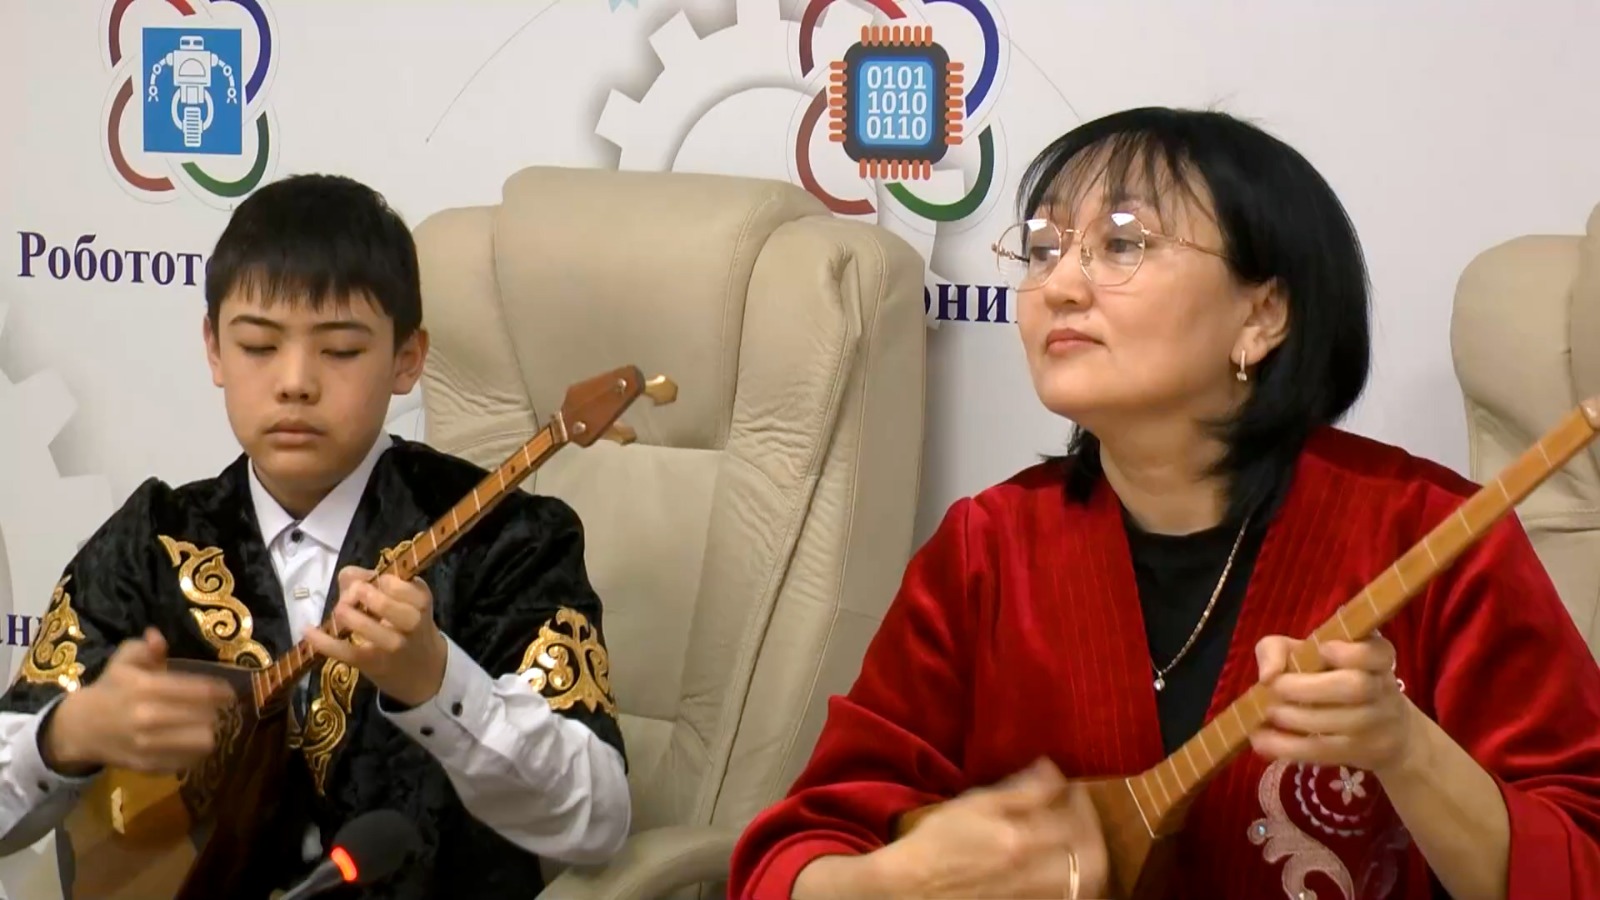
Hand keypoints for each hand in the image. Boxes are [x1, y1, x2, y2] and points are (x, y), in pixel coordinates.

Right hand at [43, 628, 235, 774]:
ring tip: (204, 725)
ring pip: (202, 742)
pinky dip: (194, 753)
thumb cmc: (111, 689)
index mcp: (144, 688)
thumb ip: (144, 648)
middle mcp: (147, 718)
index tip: (229, 692)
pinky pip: (187, 762)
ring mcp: (147, 745)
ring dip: (208, 732)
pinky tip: (188, 742)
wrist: (80, 728)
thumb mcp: (123, 661)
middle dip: (215, 711)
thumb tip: (157, 637)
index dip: (221, 691)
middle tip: (215, 708)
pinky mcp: (148, 766)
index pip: (199, 691)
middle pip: (206, 717)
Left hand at [304, 566, 447, 707]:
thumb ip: (372, 579)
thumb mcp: (404, 599)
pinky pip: (345, 651)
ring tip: (340, 612)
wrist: (424, 671)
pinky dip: (322, 641)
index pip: (393, 581)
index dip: (375, 578)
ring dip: (345, 614)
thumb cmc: (407, 626)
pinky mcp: (373, 664)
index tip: (373, 583)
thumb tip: (348, 576)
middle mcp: (412, 622)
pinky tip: (308, 630)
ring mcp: (393, 645)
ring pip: (365, 625)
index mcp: (421, 599)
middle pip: (381, 601)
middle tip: (352, 597)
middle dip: (358, 593)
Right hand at [872, 758, 1108, 898]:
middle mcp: (1033, 872)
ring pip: (1083, 882)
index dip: (1080, 798)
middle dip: (1096, 835)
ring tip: (1079, 844)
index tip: (1073, 786)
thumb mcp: (974, 804)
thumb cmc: (937, 841)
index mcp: (1019, 839)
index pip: (1072, 817)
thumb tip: (1051, 768)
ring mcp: (1031, 894)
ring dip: (1089, 860)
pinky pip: (1062, 896)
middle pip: (1092, 858)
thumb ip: (1018, 789)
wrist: (913, 887)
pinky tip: (1061, 868)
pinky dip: (1071, 882)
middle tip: (1085, 818)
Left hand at [1250, 634, 1421, 776]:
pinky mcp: (1360, 753)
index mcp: (1375, 656)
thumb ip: (1278, 649)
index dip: (1351, 652)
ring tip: (1269, 712)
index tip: (1322, 650)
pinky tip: (1261, 741)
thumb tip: (1268, 675)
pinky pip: (1324, 751)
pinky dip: (1287, 746)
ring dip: (1296, 718)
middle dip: (1309, 688)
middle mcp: (1382, 688)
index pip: (1377, 652)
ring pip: (1342, 721)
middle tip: (1275, 688)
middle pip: (1355, 686)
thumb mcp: (1305, 653)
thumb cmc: (1332, 678)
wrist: (1382, 730)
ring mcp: (1375, 723)